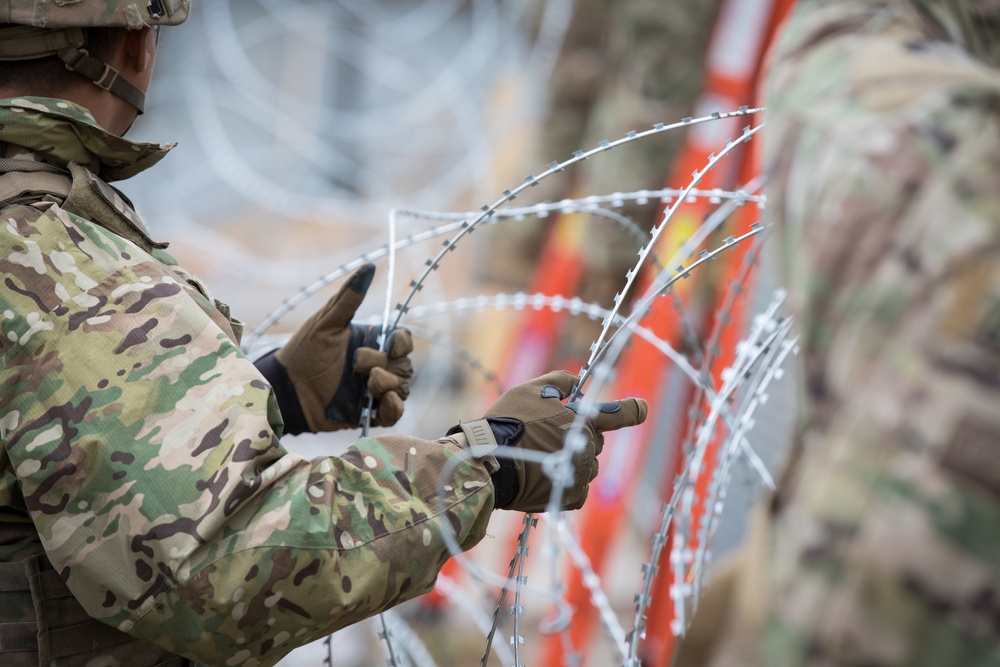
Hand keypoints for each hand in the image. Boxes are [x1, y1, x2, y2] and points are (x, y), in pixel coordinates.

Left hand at [255, 264, 412, 433]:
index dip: (401, 343)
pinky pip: (395, 412)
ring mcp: (374, 390)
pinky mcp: (370, 413)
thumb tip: (370, 267)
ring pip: (402, 387)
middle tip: (358, 366)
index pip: (402, 341)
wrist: (287, 391)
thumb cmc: (302, 353)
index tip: (389, 345)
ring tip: (366, 384)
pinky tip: (382, 400)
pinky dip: (394, 406)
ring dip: (387, 384)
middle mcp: (376, 366)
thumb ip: (348, 298)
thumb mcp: (325, 323)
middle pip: (404, 364)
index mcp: (370, 343)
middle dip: (385, 364)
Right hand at [454, 370, 646, 511]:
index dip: (632, 409)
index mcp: (581, 421)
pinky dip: (568, 481)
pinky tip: (546, 475)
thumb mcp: (529, 390)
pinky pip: (579, 488)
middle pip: (595, 440)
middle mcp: (587, 448)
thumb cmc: (508, 422)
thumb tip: (575, 381)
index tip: (642, 407)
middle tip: (548, 435)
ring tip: (543, 457)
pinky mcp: (570, 496)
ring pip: (587, 465)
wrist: (489, 463)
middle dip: (578, 436)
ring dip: (573, 459)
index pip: (618, 414)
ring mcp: (580, 474)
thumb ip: (558, 381)